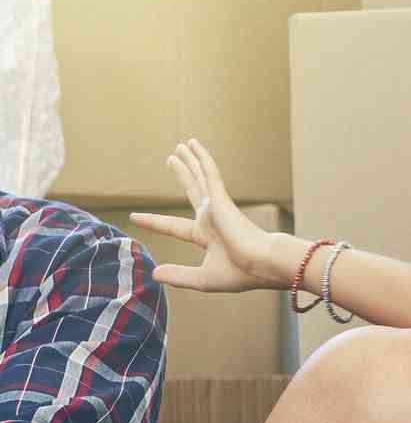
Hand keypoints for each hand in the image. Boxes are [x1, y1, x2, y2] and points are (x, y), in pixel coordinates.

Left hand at [131, 139, 279, 292]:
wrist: (263, 263)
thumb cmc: (240, 273)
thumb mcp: (203, 279)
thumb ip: (179, 276)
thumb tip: (155, 273)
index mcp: (208, 237)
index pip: (175, 226)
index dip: (155, 221)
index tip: (135, 217)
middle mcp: (212, 218)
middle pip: (192, 191)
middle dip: (183, 176)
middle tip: (172, 159)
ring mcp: (217, 206)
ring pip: (200, 177)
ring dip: (190, 162)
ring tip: (180, 147)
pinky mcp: (221, 198)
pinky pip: (209, 173)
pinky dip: (202, 158)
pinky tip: (193, 144)